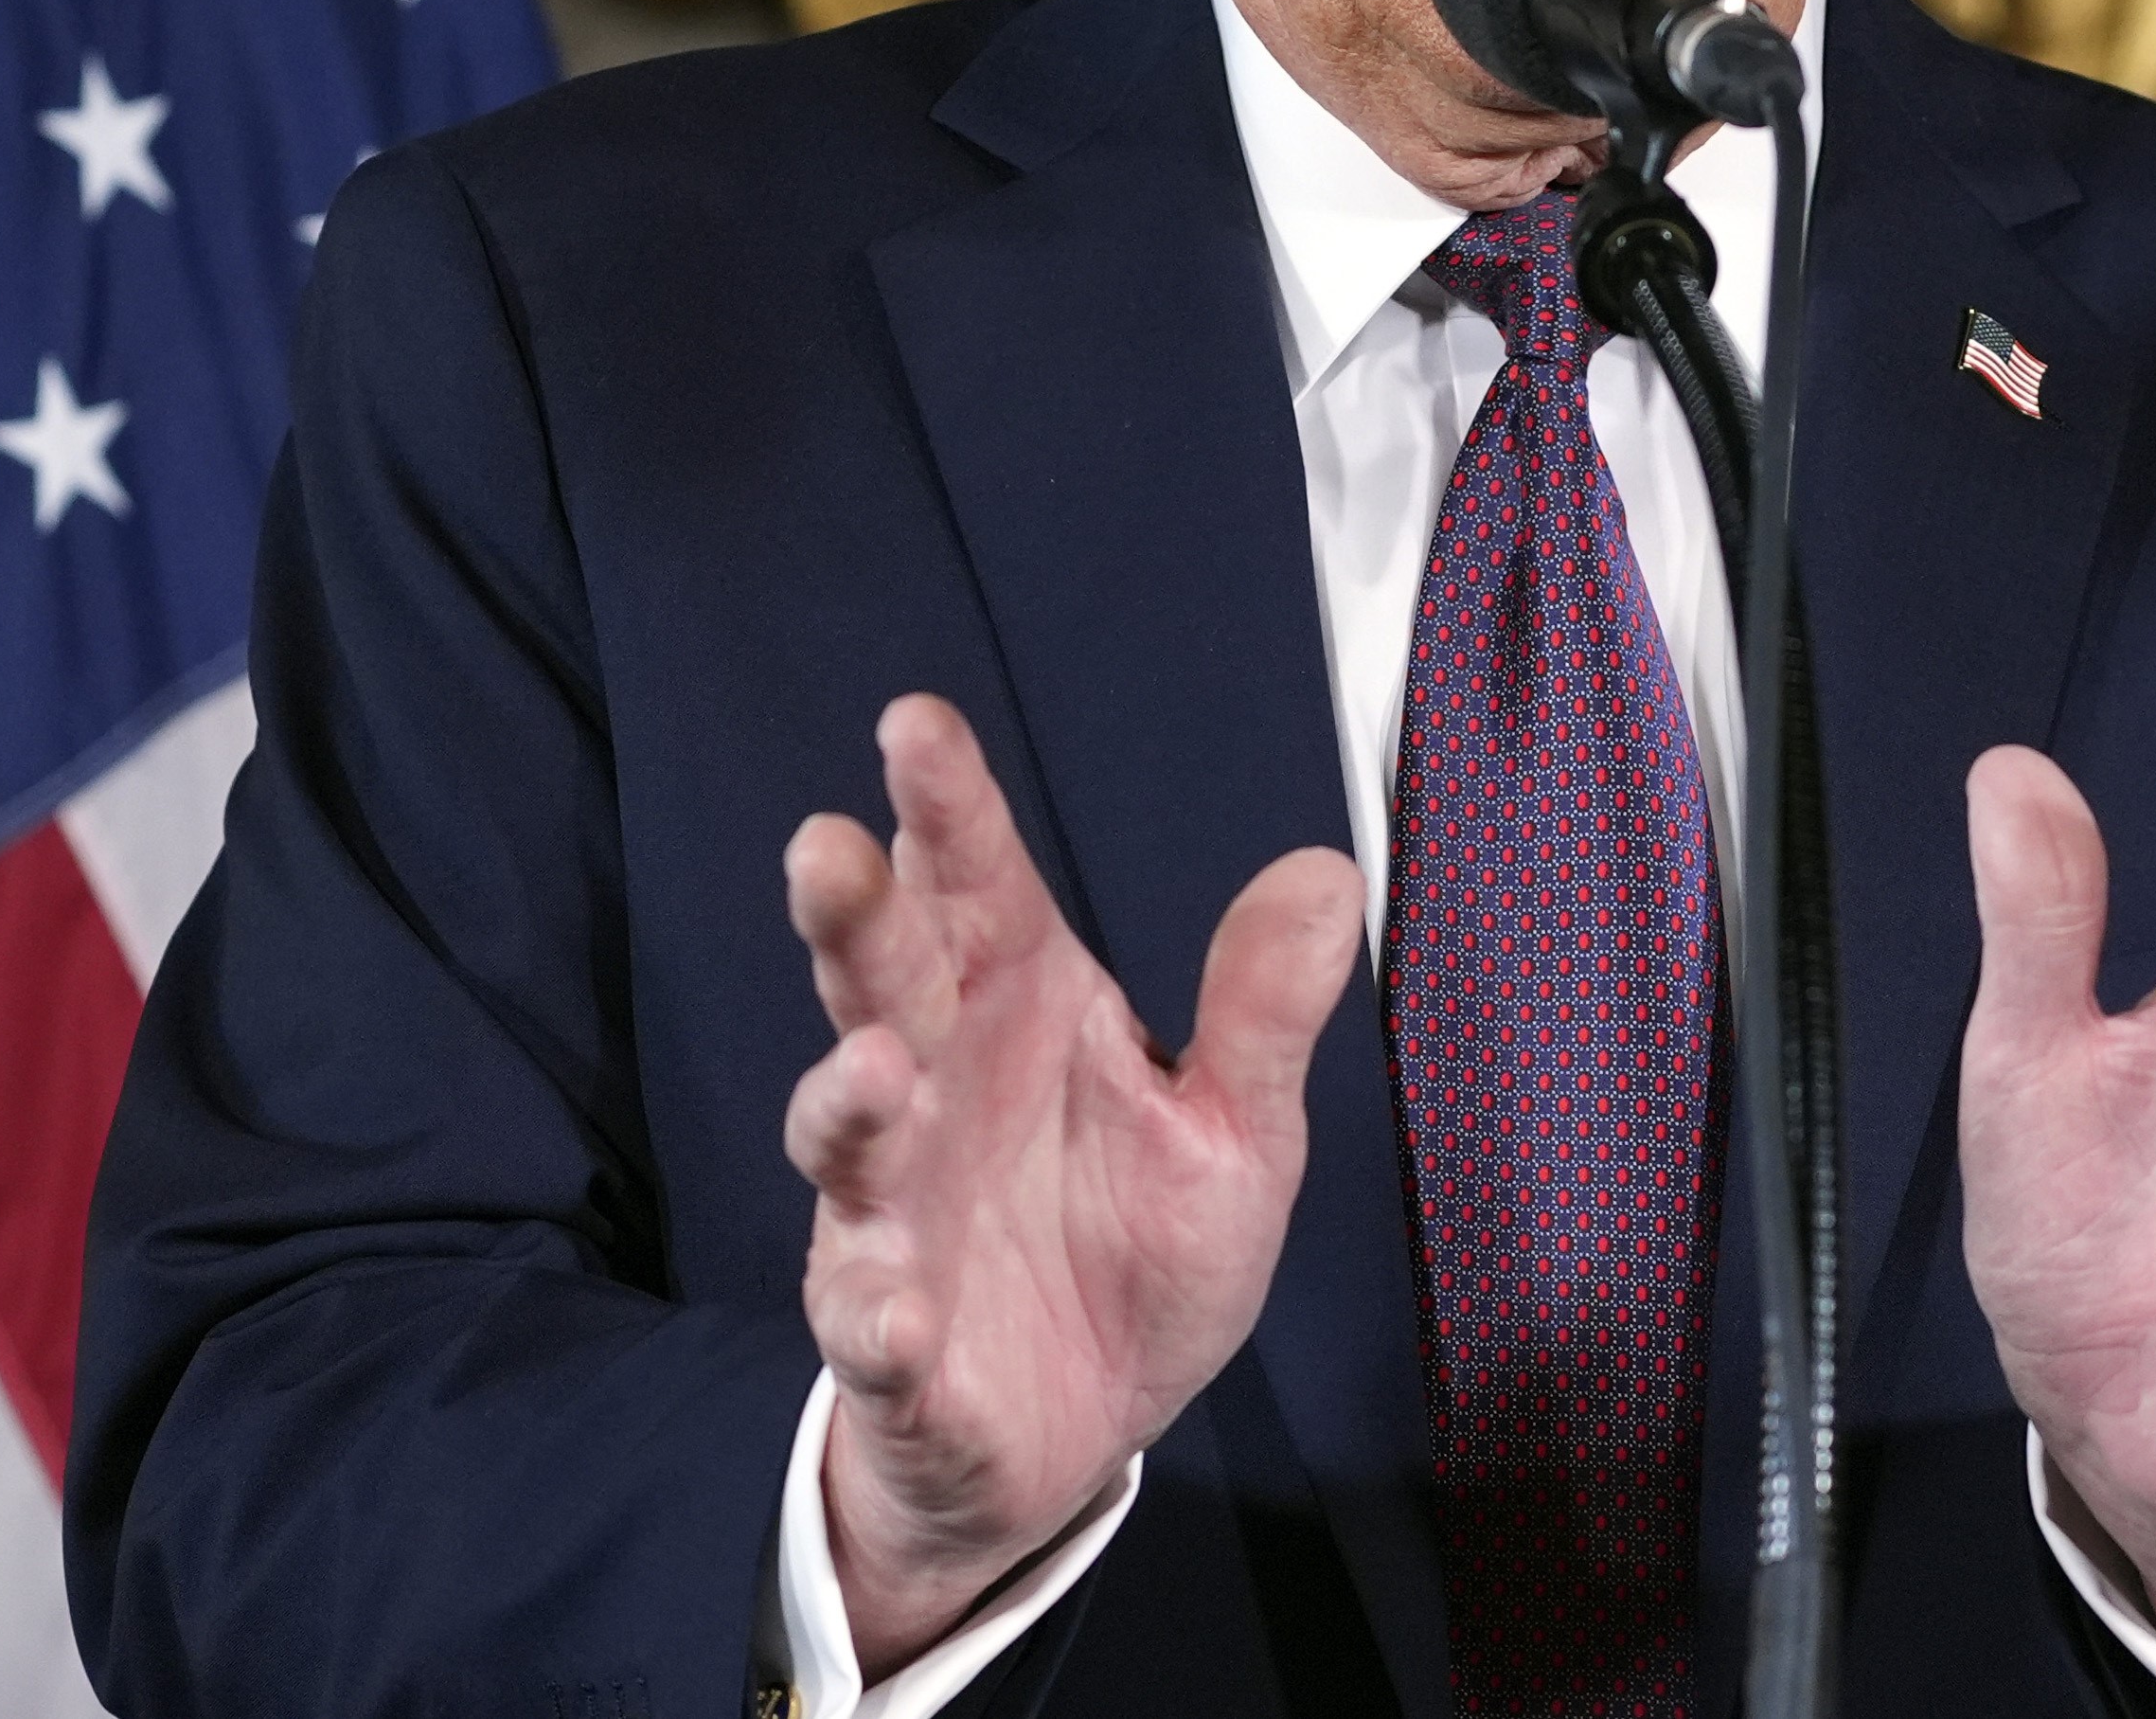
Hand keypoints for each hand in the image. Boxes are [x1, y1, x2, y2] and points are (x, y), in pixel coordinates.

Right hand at [784, 695, 1365, 1673]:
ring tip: (870, 1065)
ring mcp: (897, 1216)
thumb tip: (1327, 870)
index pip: (976, 889)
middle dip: (851, 917)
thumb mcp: (1236, 1133)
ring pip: (846, 1139)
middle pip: (881, 984)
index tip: (915, 723)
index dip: (946, 809)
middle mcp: (939, 1093)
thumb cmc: (1136, 1251)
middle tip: (827, 844)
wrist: (1080, 1433)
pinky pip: (871, 1326)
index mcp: (1022, 1015)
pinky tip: (897, 1315)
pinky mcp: (891, 1344)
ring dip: (843, 1103)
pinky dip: (877, 1317)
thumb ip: (1262, 1010)